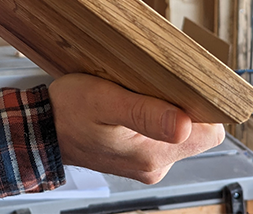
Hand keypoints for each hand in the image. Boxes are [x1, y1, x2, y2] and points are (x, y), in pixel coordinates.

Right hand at [48, 73, 224, 183]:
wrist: (42, 130)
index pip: (209, 132)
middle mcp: (156, 165)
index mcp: (153, 155)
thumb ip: (144, 113)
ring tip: (138, 94)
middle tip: (152, 86)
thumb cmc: (68, 112)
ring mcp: (149, 163)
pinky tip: (132, 104)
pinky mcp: (140, 158)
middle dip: (183, 105)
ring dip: (168, 110)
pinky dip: (154, 117)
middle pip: (198, 131)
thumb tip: (184, 124)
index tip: (182, 87)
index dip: (202, 106)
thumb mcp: (104, 102)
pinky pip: (163, 135)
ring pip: (181, 132)